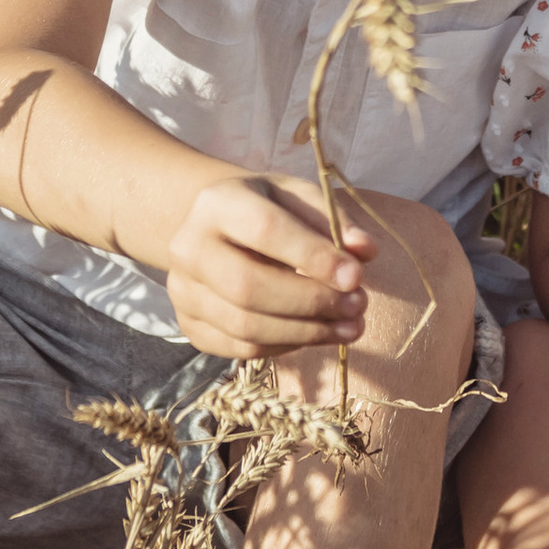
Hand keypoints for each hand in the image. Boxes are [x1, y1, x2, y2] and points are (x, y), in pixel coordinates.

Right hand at [165, 173, 372, 359]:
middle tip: (358, 305)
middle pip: (248, 286)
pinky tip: (317, 334)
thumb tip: (365, 251)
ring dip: (306, 333)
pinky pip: (241, 349)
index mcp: (217, 203)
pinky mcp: (190, 325)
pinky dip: (286, 347)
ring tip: (351, 326)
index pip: (264, 230)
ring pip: (245, 327)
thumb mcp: (301, 200)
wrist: (219, 231)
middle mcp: (188, 247)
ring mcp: (183, 290)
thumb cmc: (269, 210)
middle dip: (311, 302)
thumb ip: (334, 222)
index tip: (356, 276)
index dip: (313, 256)